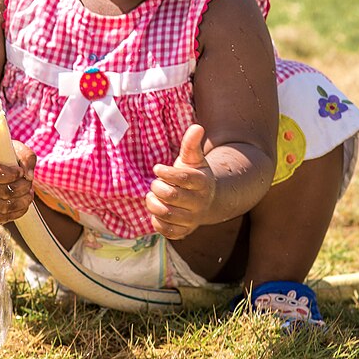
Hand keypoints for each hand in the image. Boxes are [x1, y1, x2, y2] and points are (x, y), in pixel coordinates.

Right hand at [0, 140, 36, 223]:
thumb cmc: (1, 157)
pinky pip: (4, 218)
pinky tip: (24, 201)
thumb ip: (26, 157)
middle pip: (5, 192)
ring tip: (29, 191)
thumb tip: (29, 175)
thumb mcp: (14, 150)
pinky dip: (19, 211)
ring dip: (23, 200)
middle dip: (23, 187)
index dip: (14, 175)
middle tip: (27, 181)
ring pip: (5, 207)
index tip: (20, 171)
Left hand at [147, 124, 215, 239]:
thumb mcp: (193, 159)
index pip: (182, 178)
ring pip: (167, 214)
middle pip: (171, 196)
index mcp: (202, 182)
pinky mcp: (184, 232)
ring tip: (152, 196)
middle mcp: (199, 202)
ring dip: (153, 204)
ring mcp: (192, 219)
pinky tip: (156, 211)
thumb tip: (197, 126)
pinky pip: (167, 230)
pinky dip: (156, 221)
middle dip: (157, 187)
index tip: (157, 168)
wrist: (206, 201)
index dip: (165, 172)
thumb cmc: (194, 175)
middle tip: (154, 183)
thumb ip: (192, 144)